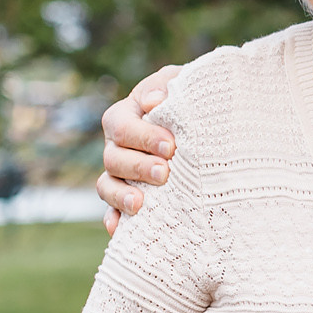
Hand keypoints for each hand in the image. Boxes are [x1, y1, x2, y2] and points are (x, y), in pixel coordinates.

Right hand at [96, 65, 182, 234]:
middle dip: (137, 167)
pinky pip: (112, 210)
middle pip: (113, 159)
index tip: (170, 145)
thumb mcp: (180, 83)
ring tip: (140, 205)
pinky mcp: (128, 195)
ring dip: (120, 196)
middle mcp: (117, 146)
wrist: (205, 122)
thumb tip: (154, 101)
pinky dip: (114, 219)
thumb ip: (164, 86)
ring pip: (107, 185)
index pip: (121, 126)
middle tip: (164, 173)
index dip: (142, 137)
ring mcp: (120, 173)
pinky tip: (120, 229)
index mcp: (125, 117)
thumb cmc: (189, 98)